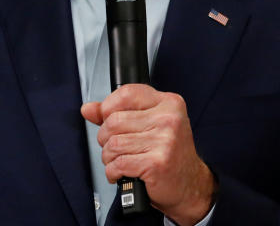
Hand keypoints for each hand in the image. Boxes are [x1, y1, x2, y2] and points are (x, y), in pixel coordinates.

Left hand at [81, 84, 216, 225]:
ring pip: (113, 143)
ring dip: (109, 157)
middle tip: (116, 147)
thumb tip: (88, 109)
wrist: (190, 186)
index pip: (126, 93)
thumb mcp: (149, 125)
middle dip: (106, 137)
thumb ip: (118, 113)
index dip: (108, 107)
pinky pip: (118, 163)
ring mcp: (164, 140)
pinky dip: (113, 172)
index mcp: (168, 103)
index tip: (107, 118)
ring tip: (120, 160)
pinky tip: (122, 172)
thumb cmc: (169, 154)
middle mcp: (168, 119)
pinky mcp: (156, 163)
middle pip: (114, 120)